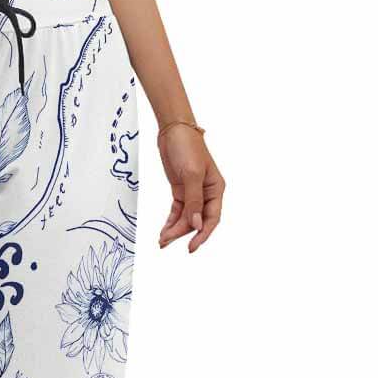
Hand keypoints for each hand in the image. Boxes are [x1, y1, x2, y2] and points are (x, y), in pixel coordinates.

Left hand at [157, 125, 224, 252]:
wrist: (173, 131)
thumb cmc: (187, 147)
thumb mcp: (191, 174)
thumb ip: (194, 201)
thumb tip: (195, 224)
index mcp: (216, 189)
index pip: (211, 218)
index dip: (202, 234)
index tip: (191, 247)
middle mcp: (206, 193)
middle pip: (196, 221)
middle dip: (182, 233)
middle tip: (166, 242)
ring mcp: (193, 193)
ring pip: (186, 218)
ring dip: (174, 230)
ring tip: (162, 240)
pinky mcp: (181, 192)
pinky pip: (177, 212)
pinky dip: (170, 222)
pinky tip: (163, 232)